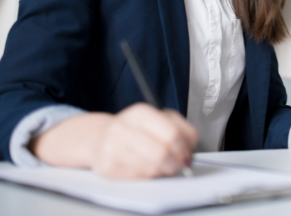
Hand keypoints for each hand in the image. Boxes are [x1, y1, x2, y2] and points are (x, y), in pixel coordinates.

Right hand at [31, 103, 198, 178]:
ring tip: (160, 164)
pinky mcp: (107, 166)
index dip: (184, 147)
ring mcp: (112, 147)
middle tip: (176, 163)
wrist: (100, 138)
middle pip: (162, 153)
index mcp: (140, 112)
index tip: (186, 152)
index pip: (172, 133)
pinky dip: (147, 175)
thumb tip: (190, 151)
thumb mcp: (160, 119)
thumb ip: (183, 130)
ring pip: (151, 168)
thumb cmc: (135, 129)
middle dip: (175, 162)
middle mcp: (123, 127)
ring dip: (161, 170)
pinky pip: (138, 177)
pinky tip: (145, 167)